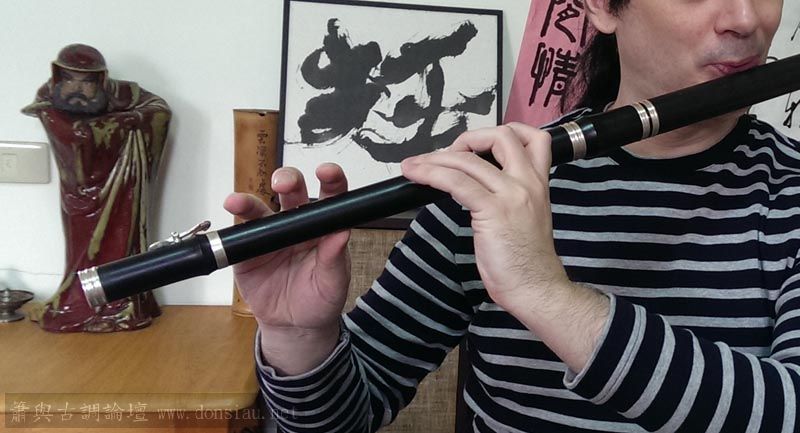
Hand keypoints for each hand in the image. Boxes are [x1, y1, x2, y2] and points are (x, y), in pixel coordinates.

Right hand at [224, 163, 351, 370]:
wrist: (294, 327)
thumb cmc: (320, 300)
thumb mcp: (333, 284)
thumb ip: (335, 259)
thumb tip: (342, 233)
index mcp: (324, 227)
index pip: (330, 197)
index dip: (331, 180)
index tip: (327, 172)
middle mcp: (297, 223)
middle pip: (292, 192)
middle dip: (288, 180)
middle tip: (284, 184)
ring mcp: (271, 233)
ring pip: (261, 207)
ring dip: (250, 200)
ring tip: (240, 202)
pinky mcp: (248, 248)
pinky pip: (240, 230)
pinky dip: (234, 218)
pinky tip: (230, 209)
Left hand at [401, 123, 568, 308]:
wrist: (535, 288)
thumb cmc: (526, 262)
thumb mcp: (526, 219)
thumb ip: (509, 197)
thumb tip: (477, 187)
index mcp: (538, 184)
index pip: (534, 138)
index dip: (503, 132)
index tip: (477, 146)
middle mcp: (528, 183)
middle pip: (501, 135)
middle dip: (468, 138)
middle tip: (447, 155)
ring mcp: (511, 195)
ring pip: (468, 160)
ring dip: (434, 159)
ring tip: (414, 166)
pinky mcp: (493, 211)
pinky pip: (457, 182)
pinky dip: (432, 174)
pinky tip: (418, 176)